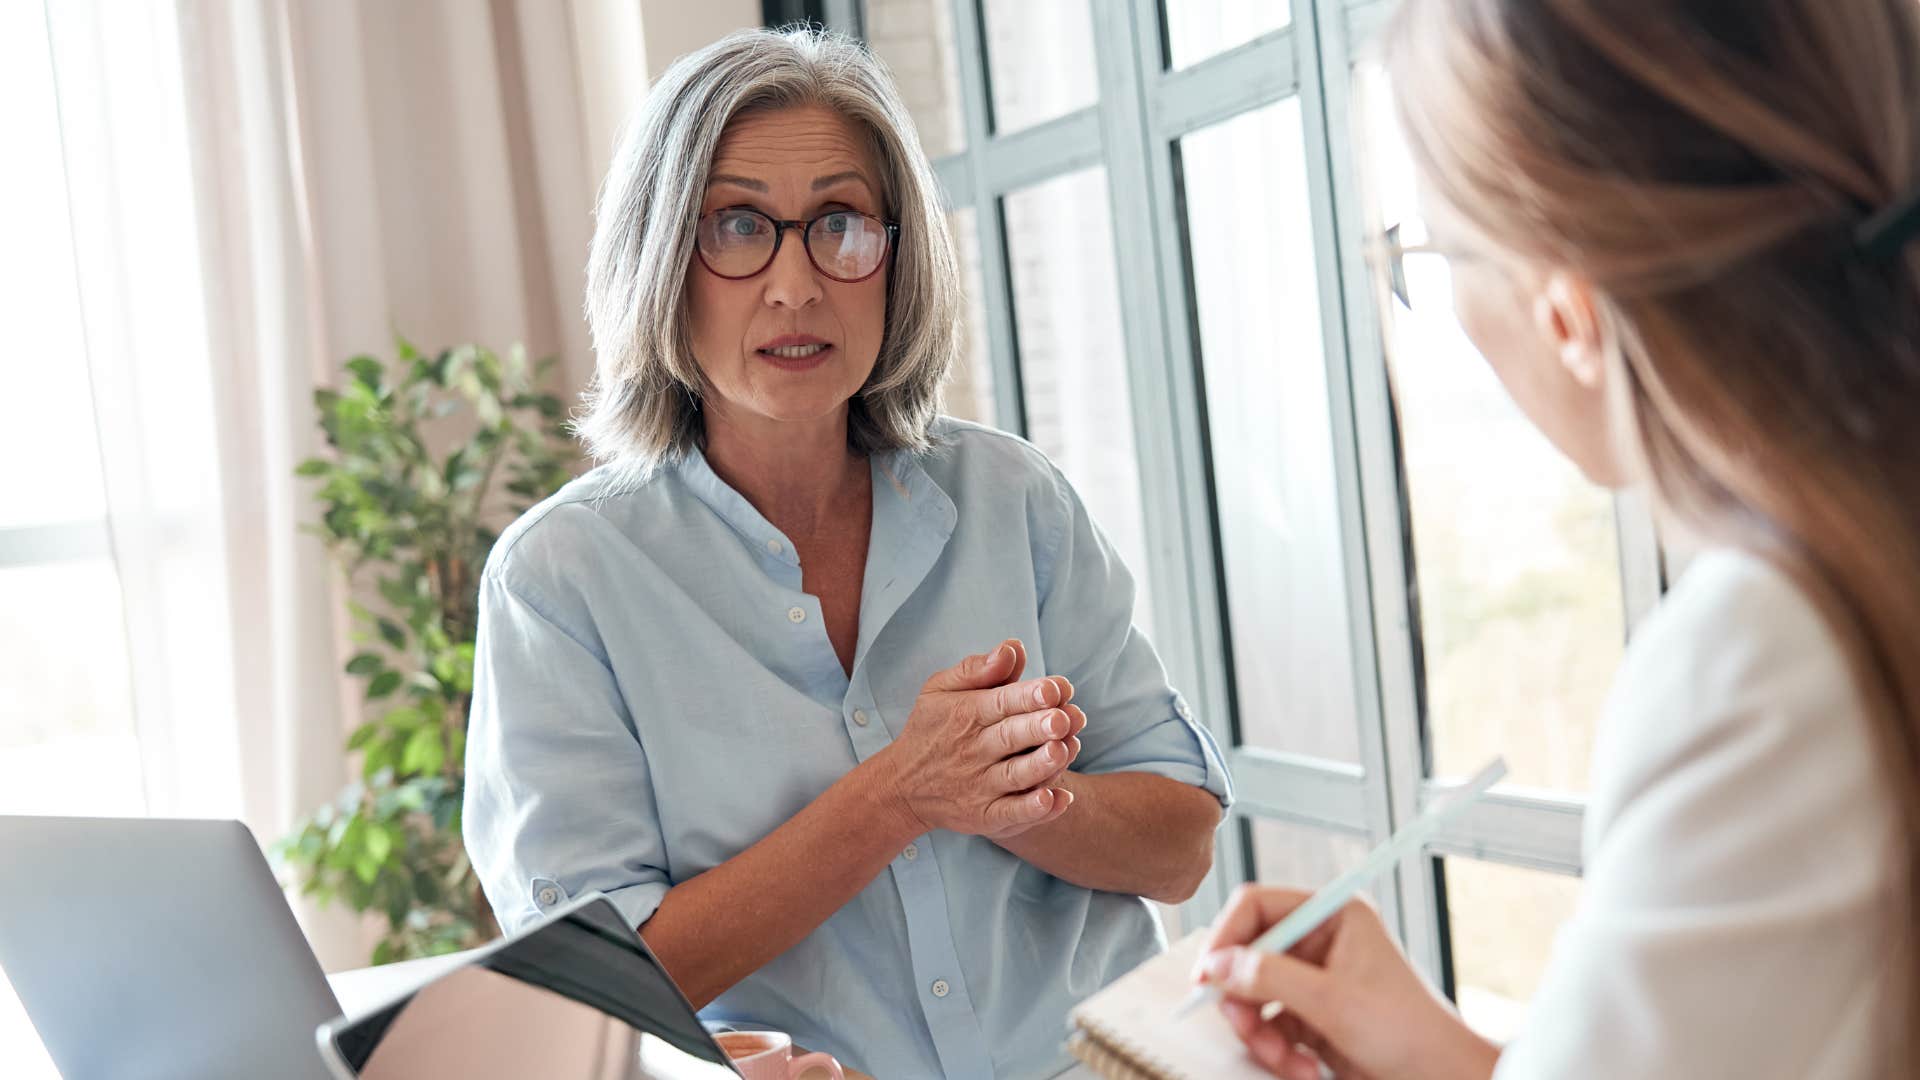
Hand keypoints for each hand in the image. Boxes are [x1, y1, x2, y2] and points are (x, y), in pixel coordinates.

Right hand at [871, 639, 1086, 837]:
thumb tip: (1013, 648)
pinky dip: (1034, 810)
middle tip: (1065, 718)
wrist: (902, 787)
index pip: (1002, 701)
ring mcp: (979, 786)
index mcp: (966, 714)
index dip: (1030, 695)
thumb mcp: (940, 690)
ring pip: (1015, 776)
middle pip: (1011, 737)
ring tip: (1063, 751)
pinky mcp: (983, 816)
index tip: (1056, 688)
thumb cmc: (932, 729)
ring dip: (1041, 766)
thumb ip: (977, 668)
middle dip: (1039, 727)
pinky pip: (1011, 814)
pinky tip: (1057, 798)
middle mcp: (973, 750)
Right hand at [1193, 885, 1499, 1079]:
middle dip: (1245, 1001)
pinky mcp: (1311, 1016)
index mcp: (1332, 915)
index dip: (1226, 937)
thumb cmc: (1407, 1030)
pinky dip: (1277, 1051)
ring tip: (1288, 1061)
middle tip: (1246, 1029)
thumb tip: (1217, 965)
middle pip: (1247, 955)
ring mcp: (1313, 980)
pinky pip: (1269, 1026)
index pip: (1257, 905)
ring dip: (1262, 1035)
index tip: (1207, 975)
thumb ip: (1269, 977)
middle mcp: (1319, 941)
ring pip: (1253, 996)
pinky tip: (1303, 1069)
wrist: (1441, 1078)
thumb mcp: (1332, 1001)